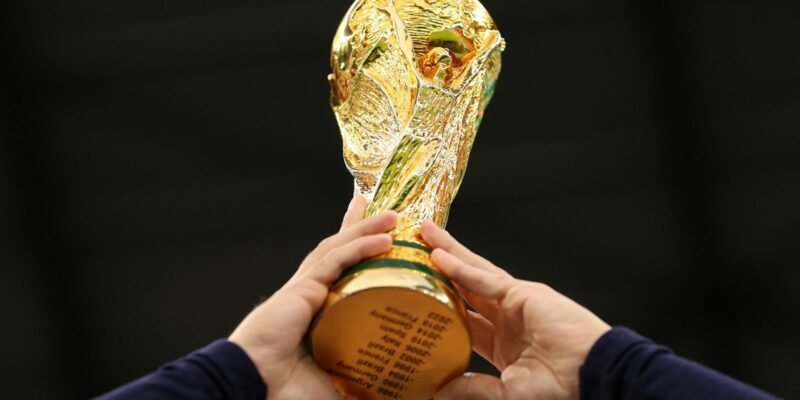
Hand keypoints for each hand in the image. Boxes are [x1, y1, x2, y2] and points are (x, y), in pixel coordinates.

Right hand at [229, 197, 396, 398]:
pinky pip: (337, 260)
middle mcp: (310, 295)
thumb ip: (359, 384)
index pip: (341, 276)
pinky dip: (360, 245)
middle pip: (339, 251)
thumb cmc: (284, 390)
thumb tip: (392, 394)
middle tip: (385, 214)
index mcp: (315, 313)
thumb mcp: (333, 385)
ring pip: (340, 248)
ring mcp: (305, 288)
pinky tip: (384, 237)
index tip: (379, 243)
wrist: (253, 387)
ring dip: (366, 229)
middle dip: (360, 229)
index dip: (358, 256)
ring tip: (392, 216)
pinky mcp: (303, 288)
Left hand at [421, 222, 610, 399]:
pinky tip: (438, 254)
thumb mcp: (506, 393)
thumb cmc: (562, 389)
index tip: (414, 297)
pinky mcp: (522, 294)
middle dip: (438, 269)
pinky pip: (484, 278)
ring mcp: (514, 303)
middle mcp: (505, 319)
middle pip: (463, 288)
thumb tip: (439, 391)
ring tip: (422, 235)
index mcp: (502, 344)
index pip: (462, 320)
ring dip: (446, 253)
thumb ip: (473, 389)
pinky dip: (460, 266)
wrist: (593, 377)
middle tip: (412, 252)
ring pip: (472, 273)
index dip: (438, 306)